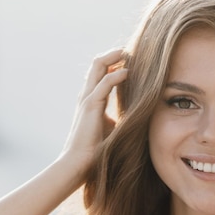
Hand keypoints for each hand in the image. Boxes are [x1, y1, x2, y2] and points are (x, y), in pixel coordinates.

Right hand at [60, 48, 127, 180]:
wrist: (77, 164)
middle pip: (97, 64)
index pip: (101, 74)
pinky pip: (104, 84)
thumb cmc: (94, 152)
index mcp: (91, 101)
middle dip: (113, 54)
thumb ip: (119, 119)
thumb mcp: (111, 131)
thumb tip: (136, 117)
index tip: (130, 61)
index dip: (114, 64)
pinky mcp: (90, 106)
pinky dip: (116, 75)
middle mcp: (87, 96)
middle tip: (129, 50)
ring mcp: (87, 99)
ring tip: (128, 52)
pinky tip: (128, 72)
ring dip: (113, 57)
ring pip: (98, 67)